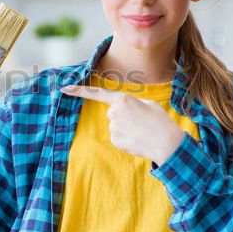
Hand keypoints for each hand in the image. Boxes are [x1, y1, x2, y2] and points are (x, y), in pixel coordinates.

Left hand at [60, 84, 184, 165]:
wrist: (167, 143)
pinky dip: (126, 140)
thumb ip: (130, 104)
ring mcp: (113, 127)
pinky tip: (137, 140)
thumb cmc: (160, 121)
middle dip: (123, 117)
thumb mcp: (148, 104)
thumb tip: (120, 111)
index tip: (64, 88)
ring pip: (115, 127)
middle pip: (112, 113)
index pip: (98, 93)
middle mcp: (114, 112)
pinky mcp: (115, 141)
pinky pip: (117, 138)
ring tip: (141, 131)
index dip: (79, 90)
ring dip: (125, 129)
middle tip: (140, 122)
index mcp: (123, 99)